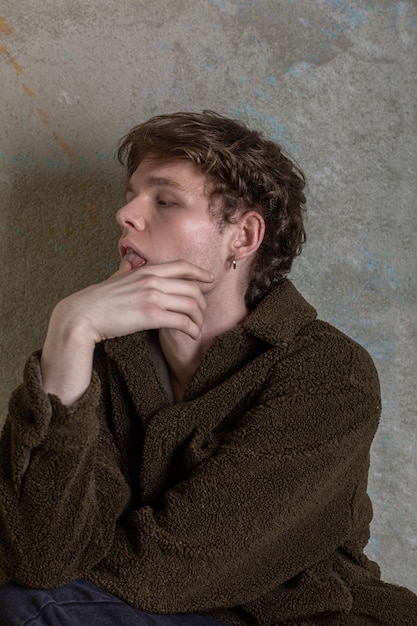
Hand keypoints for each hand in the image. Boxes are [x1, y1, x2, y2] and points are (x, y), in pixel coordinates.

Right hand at [61, 259, 213, 342]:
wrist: (83, 315)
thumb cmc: (98, 300)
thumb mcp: (116, 278)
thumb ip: (127, 270)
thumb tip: (129, 261)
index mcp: (147, 271)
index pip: (182, 266)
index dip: (199, 272)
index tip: (209, 279)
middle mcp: (152, 281)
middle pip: (192, 289)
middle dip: (202, 304)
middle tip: (201, 315)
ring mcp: (152, 297)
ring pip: (191, 305)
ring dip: (199, 319)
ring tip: (197, 328)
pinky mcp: (150, 316)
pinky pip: (182, 321)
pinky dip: (192, 330)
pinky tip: (191, 335)